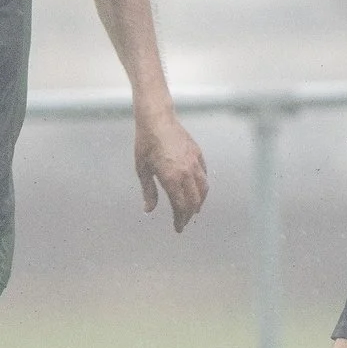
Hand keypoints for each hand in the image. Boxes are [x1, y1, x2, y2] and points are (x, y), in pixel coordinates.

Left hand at [135, 115, 208, 231]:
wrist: (157, 118)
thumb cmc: (145, 143)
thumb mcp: (142, 169)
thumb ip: (148, 191)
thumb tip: (148, 210)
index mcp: (171, 178)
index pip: (180, 206)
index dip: (180, 220)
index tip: (178, 228)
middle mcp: (186, 172)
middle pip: (194, 201)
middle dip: (189, 215)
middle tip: (183, 222)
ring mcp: (194, 162)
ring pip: (203, 189)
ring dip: (199, 202)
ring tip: (194, 210)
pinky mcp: (198, 154)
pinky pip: (204, 175)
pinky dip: (202, 187)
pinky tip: (197, 190)